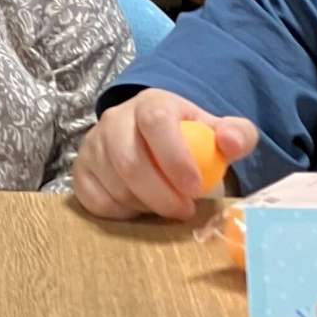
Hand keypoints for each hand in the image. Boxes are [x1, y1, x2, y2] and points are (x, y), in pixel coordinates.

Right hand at [73, 90, 258, 223]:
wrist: (150, 137)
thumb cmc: (187, 137)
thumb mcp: (216, 131)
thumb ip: (236, 135)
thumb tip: (231, 143)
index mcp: (150, 103)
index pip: (156, 122)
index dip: (175, 158)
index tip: (195, 188)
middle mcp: (114, 120)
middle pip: (130, 162)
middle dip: (161, 195)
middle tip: (184, 211)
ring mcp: (92, 145)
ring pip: (115, 186)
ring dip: (145, 205)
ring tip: (165, 205)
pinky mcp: (80, 170)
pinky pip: (96, 200)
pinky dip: (122, 212)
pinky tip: (140, 207)